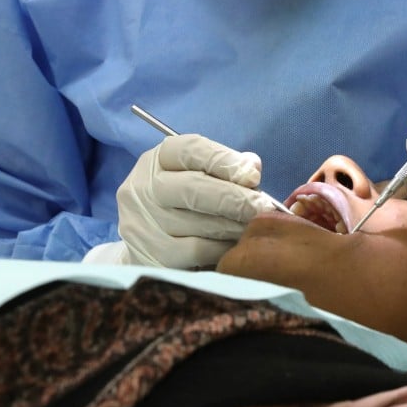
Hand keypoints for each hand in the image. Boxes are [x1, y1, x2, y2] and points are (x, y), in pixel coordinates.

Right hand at [116, 134, 275, 267]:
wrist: (149, 246)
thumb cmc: (185, 206)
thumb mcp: (200, 177)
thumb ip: (226, 168)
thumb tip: (251, 169)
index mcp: (158, 159)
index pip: (191, 150)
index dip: (225, 161)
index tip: (253, 176)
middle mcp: (143, 188)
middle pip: (193, 187)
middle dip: (235, 198)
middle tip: (263, 208)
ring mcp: (142, 223)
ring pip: (198, 223)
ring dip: (234, 226)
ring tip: (253, 228)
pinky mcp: (150, 256)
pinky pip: (197, 251)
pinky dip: (221, 248)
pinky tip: (234, 247)